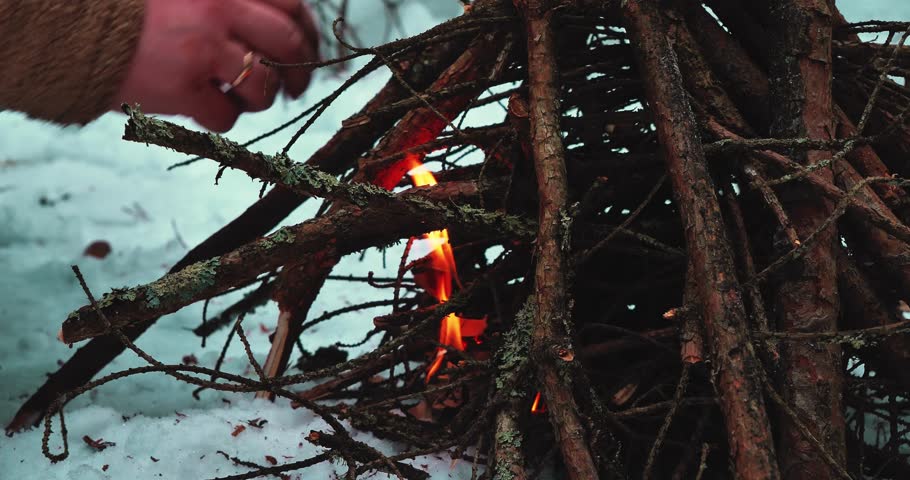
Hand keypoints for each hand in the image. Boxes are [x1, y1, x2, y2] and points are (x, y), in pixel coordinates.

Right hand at [113, 0, 318, 131]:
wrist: (72, 25)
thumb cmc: (136, 8)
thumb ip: (233, 1)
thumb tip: (286, 24)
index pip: (292, 6)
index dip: (307, 34)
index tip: (305, 51)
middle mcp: (219, 11)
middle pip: (288, 47)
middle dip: (299, 74)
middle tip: (292, 89)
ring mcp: (201, 51)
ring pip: (262, 87)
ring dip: (259, 99)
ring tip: (240, 97)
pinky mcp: (181, 89)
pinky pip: (225, 116)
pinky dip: (221, 118)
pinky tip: (203, 106)